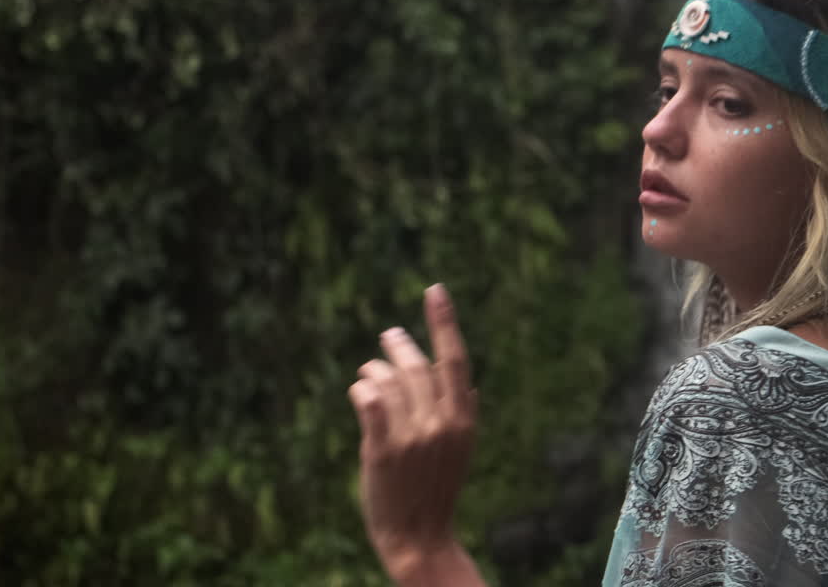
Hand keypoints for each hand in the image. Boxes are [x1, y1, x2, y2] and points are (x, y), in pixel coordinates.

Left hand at [348, 283, 478, 584]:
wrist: (419, 538)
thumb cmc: (437, 491)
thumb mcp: (461, 452)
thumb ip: (463, 415)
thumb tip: (467, 385)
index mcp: (463, 419)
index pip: (454, 359)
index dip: (444, 322)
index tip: (434, 290)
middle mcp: (440, 423)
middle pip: (414, 366)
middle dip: (398, 346)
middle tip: (390, 336)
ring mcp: (411, 437)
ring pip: (387, 380)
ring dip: (374, 370)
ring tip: (369, 372)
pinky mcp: (381, 450)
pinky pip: (368, 401)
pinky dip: (362, 388)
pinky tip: (359, 388)